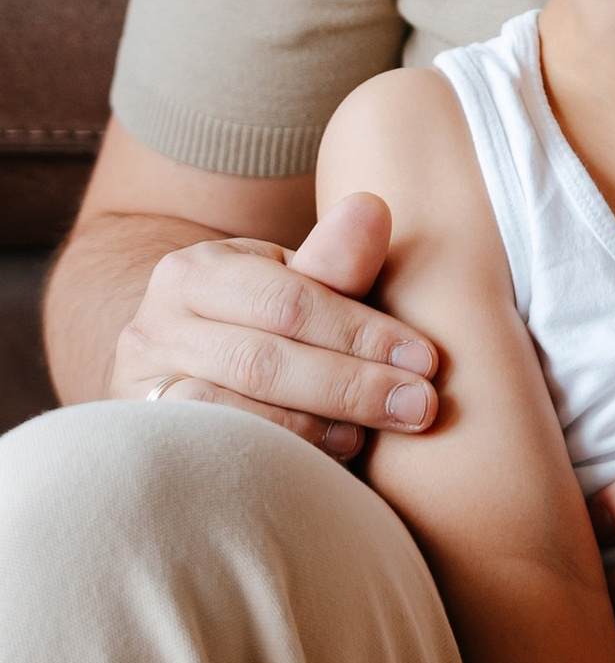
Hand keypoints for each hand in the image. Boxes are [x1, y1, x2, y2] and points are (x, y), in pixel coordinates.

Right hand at [108, 193, 440, 457]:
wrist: (183, 376)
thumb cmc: (262, 327)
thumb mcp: (297, 290)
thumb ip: (336, 262)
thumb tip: (373, 207)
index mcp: (198, 270)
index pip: (291, 301)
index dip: (363, 332)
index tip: (427, 361)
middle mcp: (155, 324)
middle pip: (264, 360)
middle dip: (353, 385)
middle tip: (418, 407)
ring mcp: (140, 387)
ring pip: (229, 410)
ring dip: (313, 425)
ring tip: (369, 434)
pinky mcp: (143, 439)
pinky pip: (211, 450)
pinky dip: (275, 451)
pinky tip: (324, 455)